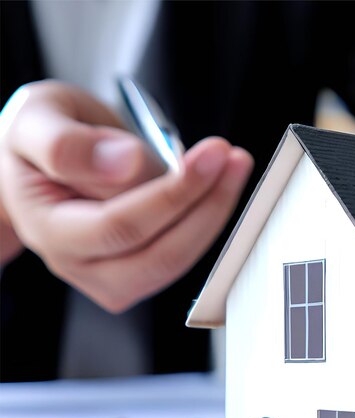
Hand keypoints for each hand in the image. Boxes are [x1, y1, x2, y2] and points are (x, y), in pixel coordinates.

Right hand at [0, 81, 253, 311]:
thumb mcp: (37, 119)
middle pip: (159, 255)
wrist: (45, 162)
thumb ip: (67, 144)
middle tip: (232, 160)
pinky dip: (207, 223)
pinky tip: (220, 188)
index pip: (120, 225)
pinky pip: (181, 259)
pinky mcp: (137, 276)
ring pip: (176, 262)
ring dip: (214, 216)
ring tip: (233, 168)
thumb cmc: (41, 140)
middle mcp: (78, 264)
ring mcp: (109, 277)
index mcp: (48, 229)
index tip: (212, 154)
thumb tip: (124, 165)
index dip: (174, 193)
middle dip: (206, 206)